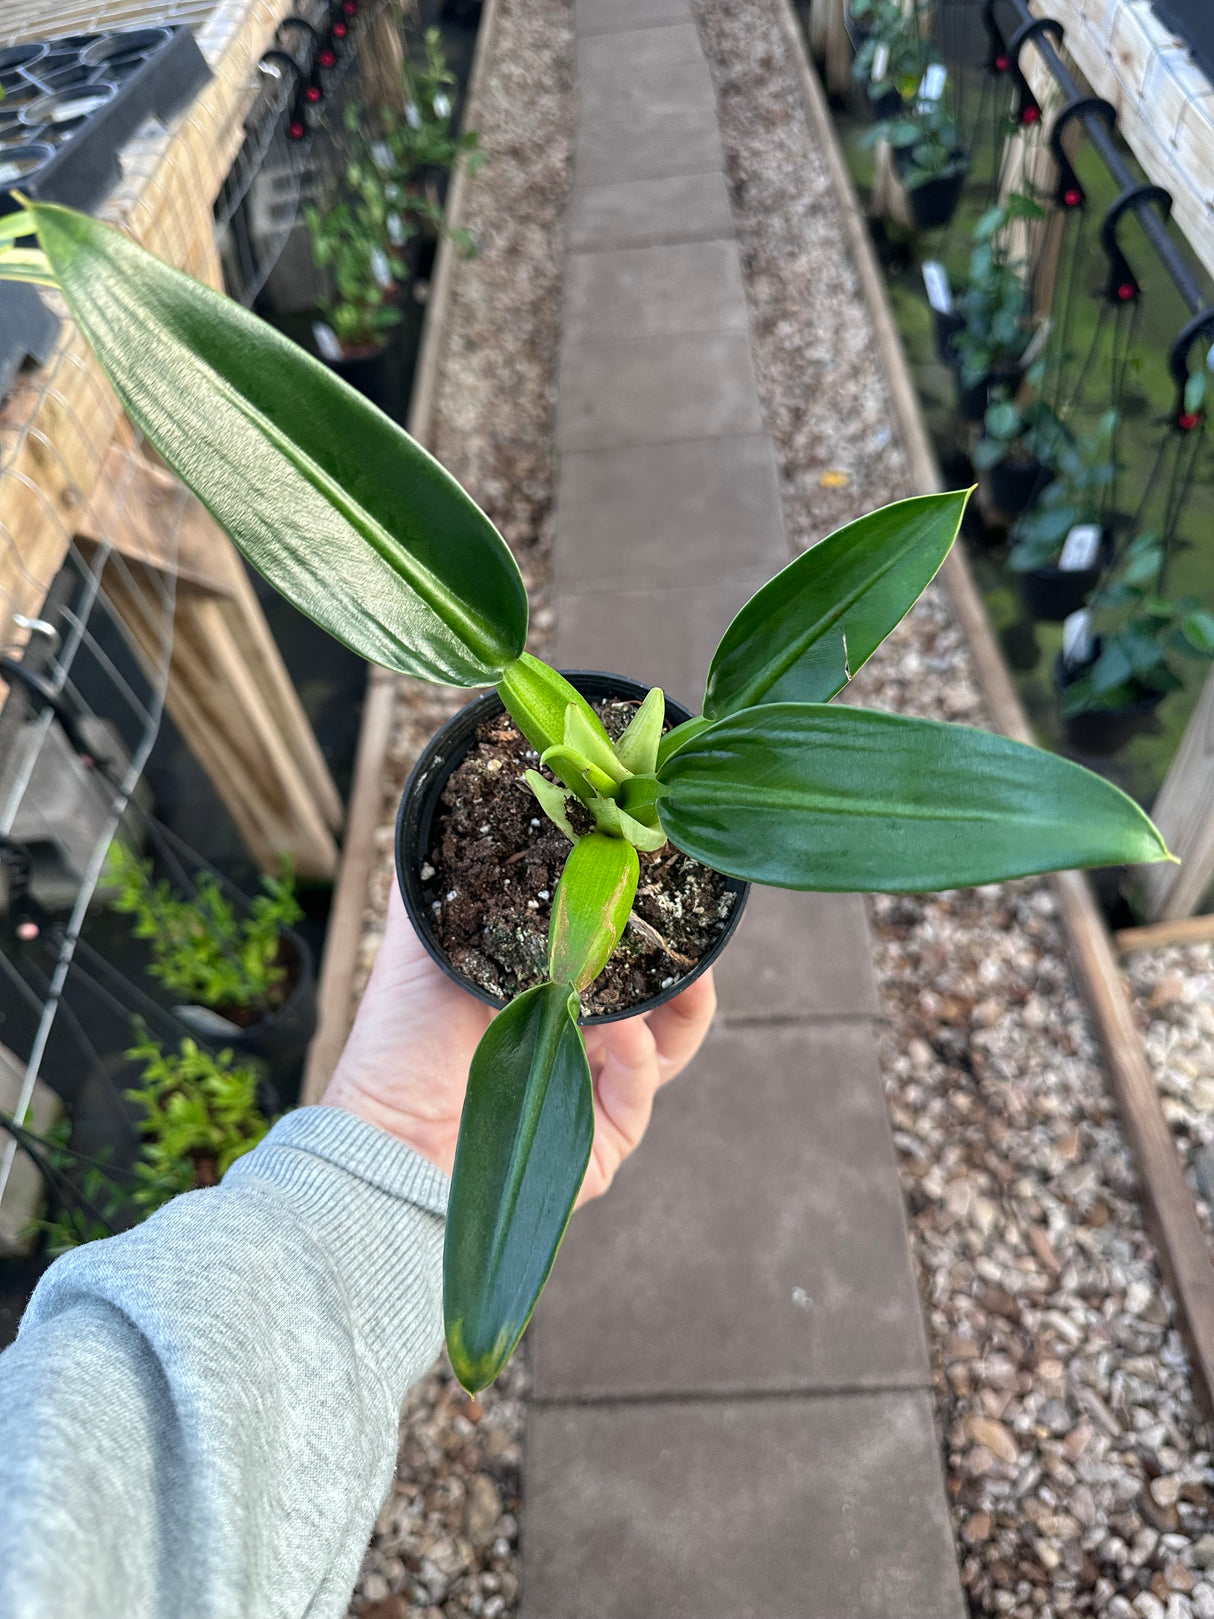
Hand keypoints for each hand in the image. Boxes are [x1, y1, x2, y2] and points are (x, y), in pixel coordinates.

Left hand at [323, 882, 715, 1202]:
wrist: (384, 1145)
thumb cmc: (398, 1046)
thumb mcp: (423, 944)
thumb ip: (438, 879)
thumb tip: (443, 796)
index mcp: (542, 989)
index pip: (609, 943)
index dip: (635, 910)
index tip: (653, 868)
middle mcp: (576, 1037)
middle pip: (655, 988)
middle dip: (677, 952)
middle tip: (690, 913)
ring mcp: (594, 1091)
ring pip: (668, 1039)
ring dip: (681, 1002)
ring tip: (686, 970)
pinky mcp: (604, 1141)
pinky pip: (641, 1091)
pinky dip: (640, 1057)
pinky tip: (624, 1031)